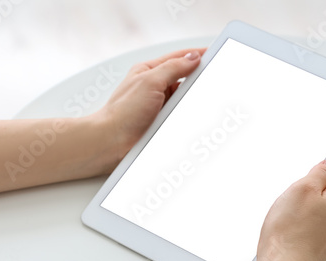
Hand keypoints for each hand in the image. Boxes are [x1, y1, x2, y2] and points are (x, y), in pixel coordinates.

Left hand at [93, 48, 205, 167]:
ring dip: (192, 100)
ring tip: (201, 101)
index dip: (196, 55)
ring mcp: (160, 105)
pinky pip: (182, 115)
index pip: (178, 58)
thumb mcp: (149, 81)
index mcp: (149, 71)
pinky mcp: (163, 122)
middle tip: (212, 80)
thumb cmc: (123, 112)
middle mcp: (155, 87)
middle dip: (197, 80)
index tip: (213, 54)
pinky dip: (189, 115)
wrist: (112, 142)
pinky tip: (194, 116)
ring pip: (185, 98)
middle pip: (184, 79)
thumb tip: (193, 57)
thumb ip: (172, 67)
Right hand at [256, 160, 325, 260]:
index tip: (311, 173)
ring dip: (311, 207)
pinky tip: (293, 228)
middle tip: (296, 197)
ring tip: (292, 215)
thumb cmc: (289, 231)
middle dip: (316, 190)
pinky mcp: (325, 246)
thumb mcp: (301, 188)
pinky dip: (307, 223)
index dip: (325, 169)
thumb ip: (320, 173)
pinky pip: (319, 225)